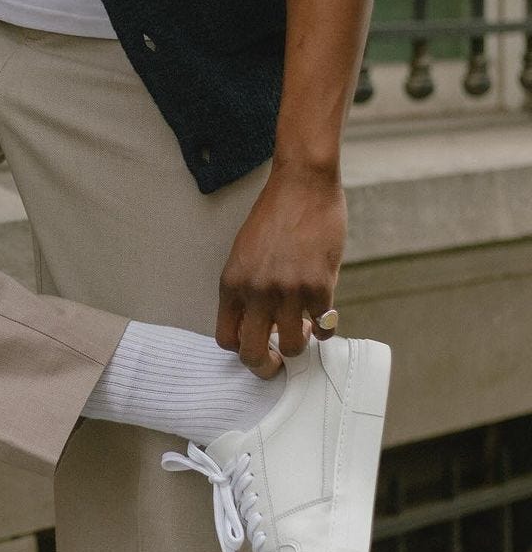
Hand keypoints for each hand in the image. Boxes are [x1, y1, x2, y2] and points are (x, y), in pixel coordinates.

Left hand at [215, 160, 346, 378]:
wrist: (302, 185)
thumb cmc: (274, 216)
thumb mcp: (244, 254)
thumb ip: (247, 289)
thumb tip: (258, 325)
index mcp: (231, 283)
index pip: (226, 339)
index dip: (242, 350)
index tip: (256, 346)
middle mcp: (256, 292)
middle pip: (252, 353)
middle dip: (266, 366)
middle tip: (278, 361)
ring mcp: (288, 291)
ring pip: (292, 346)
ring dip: (299, 344)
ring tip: (302, 329)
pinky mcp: (319, 286)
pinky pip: (324, 326)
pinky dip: (325, 328)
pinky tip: (323, 316)